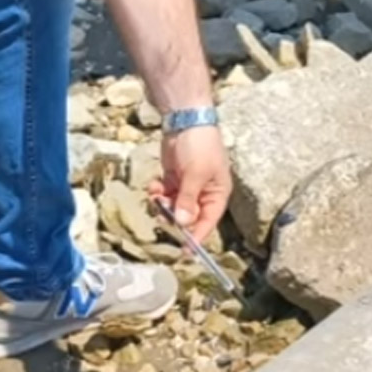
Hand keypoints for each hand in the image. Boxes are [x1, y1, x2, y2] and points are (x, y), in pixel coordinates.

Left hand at [149, 125, 232, 242]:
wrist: (186, 120)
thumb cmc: (200, 146)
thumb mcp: (195, 175)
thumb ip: (187, 200)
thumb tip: (182, 222)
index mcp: (217, 195)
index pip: (207, 222)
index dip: (197, 237)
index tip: (185, 252)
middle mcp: (203, 194)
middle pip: (188, 218)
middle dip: (174, 218)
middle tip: (162, 214)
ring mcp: (187, 187)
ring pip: (174, 208)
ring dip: (163, 206)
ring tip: (157, 195)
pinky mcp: (174, 179)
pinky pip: (165, 195)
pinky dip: (158, 194)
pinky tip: (155, 186)